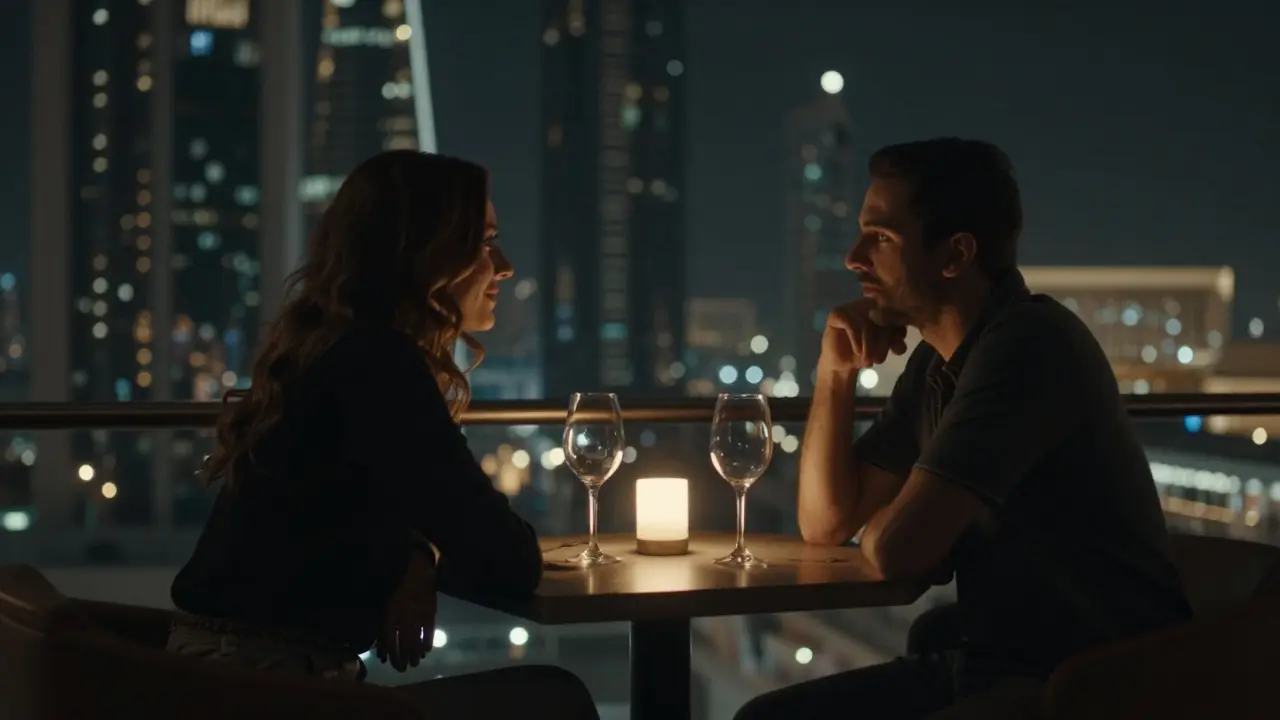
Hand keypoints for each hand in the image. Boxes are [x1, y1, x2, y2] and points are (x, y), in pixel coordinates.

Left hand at [376, 547, 436, 671]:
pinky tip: (426, 651)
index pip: (389, 637)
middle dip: (403, 657)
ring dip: (415, 653)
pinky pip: (430, 630)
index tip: (387, 662)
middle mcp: (405, 614)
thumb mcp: (385, 603)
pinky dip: (428, 642)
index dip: (389, 652)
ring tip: (414, 662)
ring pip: (417, 638)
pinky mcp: (431, 610)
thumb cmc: (396, 586)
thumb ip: (383, 624)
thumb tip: (382, 646)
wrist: (416, 568)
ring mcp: (419, 612)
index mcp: (390, 610)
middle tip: (402, 668)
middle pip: (404, 642)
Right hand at [819, 298, 907, 373]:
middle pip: (882, 316)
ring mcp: (851, 306)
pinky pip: (852, 325)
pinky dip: (857, 341)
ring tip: (869, 361)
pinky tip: (858, 353)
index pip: (895, 315)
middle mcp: (868, 303)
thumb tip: (901, 345)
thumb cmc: (865, 355)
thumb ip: (895, 342)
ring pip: (867, 322)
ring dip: (869, 345)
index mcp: (883, 307)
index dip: (898, 332)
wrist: (842, 365)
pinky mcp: (837, 313)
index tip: (896, 349)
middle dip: (884, 340)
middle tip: (880, 360)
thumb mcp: (885, 348)